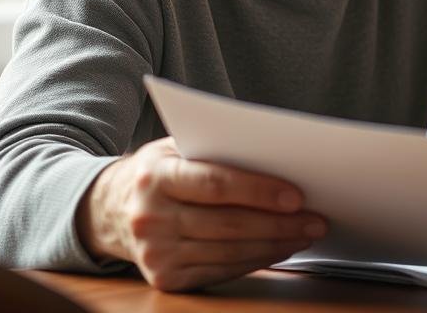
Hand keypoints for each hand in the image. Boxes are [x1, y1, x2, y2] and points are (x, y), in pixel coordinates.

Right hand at [76, 136, 325, 290]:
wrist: (110, 209)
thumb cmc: (160, 172)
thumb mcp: (176, 148)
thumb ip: (217, 150)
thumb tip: (279, 157)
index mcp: (154, 176)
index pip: (214, 184)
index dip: (259, 191)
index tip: (297, 195)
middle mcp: (150, 217)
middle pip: (228, 224)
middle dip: (279, 223)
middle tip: (316, 219)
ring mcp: (155, 253)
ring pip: (229, 252)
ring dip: (275, 245)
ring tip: (306, 233)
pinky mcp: (165, 279)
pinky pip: (221, 271)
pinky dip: (255, 261)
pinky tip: (278, 249)